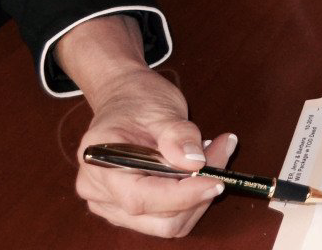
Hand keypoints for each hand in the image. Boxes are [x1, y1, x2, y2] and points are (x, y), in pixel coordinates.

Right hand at [56, 14, 231, 237]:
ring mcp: (111, 205)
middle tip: (222, 151)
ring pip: (166, 223)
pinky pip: (166, 218)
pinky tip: (198, 168)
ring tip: (213, 154)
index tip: (217, 179)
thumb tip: (194, 162)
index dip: (183, 195)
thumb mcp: (161, 108)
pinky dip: (190, 198)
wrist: (124, 97)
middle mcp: (99, 192)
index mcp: (99, 163)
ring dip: (198, 196)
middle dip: (197, 194)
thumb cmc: (137, 100)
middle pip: (158, 218)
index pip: (141, 197)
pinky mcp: (128, 210)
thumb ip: (177, 135)